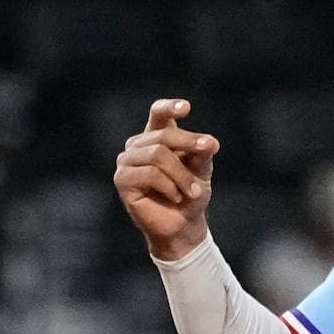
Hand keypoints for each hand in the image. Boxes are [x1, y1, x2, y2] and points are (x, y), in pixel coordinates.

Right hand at [115, 97, 217, 260]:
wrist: (181, 224)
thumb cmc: (190, 194)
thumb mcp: (201, 172)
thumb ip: (203, 155)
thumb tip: (211, 142)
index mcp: (157, 136)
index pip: (158, 114)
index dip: (169, 108)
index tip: (186, 108)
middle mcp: (138, 144)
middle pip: (163, 136)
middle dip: (189, 144)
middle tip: (208, 151)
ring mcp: (127, 161)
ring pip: (157, 155)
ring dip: (181, 175)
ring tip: (192, 191)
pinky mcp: (122, 179)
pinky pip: (150, 174)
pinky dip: (169, 186)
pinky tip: (174, 196)